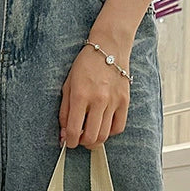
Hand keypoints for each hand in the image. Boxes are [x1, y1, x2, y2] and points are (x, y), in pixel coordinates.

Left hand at [59, 32, 132, 149]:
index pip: (75, 131)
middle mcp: (98, 100)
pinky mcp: (125, 101)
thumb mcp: (68, 86)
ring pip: (105, 135)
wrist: (109, 47)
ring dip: (95, 140)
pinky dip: (110, 132)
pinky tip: (103, 126)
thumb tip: (64, 135)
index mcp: (81, 96)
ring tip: (90, 134)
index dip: (70, 142)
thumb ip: (65, 112)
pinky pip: (118, 127)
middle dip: (82, 143)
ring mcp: (113, 101)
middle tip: (79, 138)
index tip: (68, 142)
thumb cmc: (85, 66)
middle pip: (91, 137)